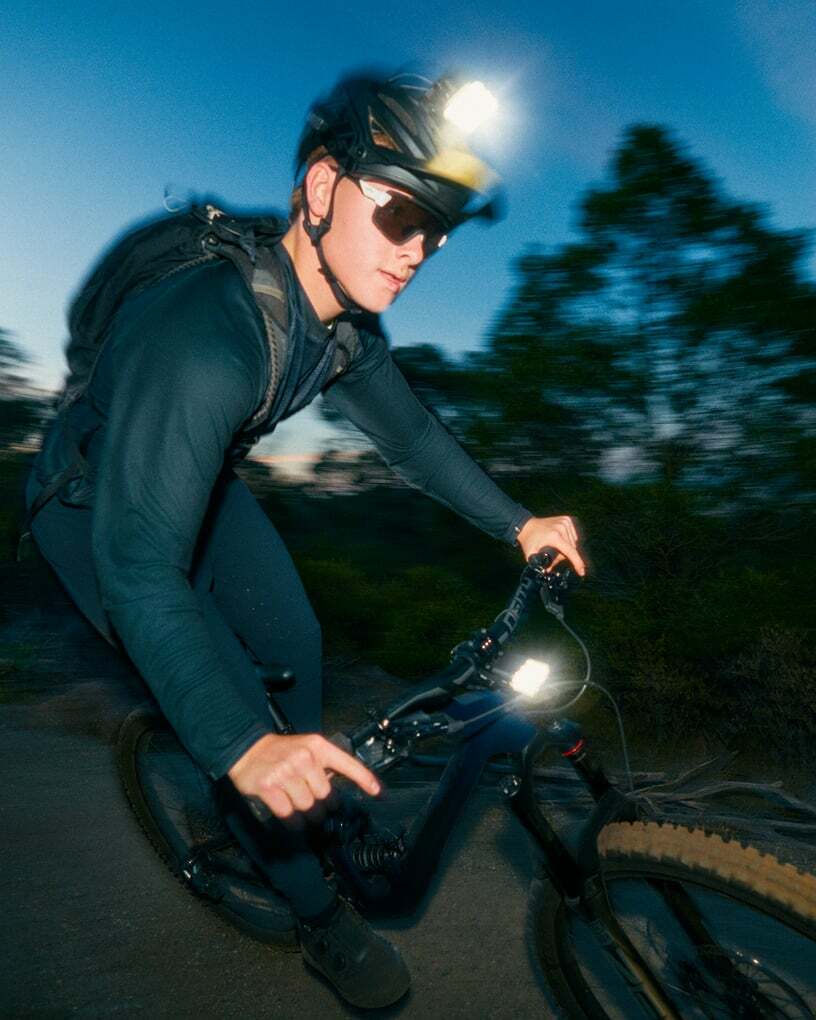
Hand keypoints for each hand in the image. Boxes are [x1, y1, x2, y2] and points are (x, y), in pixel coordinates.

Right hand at [227, 731, 380, 820]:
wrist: (246, 749)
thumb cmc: (280, 751)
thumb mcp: (306, 748)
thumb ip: (323, 764)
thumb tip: (337, 791)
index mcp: (317, 746)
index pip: (347, 763)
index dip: (363, 778)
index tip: (376, 791)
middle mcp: (304, 758)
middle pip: (325, 795)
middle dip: (321, 805)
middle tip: (313, 803)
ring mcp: (286, 772)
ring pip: (308, 807)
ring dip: (306, 814)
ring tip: (299, 807)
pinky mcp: (269, 787)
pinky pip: (289, 815)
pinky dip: (292, 822)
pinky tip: (291, 819)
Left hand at [517, 515, 585, 575]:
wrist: (526, 526)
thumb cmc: (528, 541)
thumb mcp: (531, 555)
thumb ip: (538, 566)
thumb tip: (547, 573)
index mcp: (554, 536)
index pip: (570, 552)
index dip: (577, 563)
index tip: (582, 572)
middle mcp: (561, 527)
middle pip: (571, 549)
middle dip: (564, 556)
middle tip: (552, 558)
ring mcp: (565, 522)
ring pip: (573, 542)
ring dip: (567, 549)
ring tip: (554, 548)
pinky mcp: (567, 519)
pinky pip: (573, 535)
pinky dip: (569, 540)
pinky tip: (559, 540)